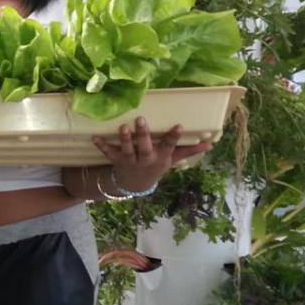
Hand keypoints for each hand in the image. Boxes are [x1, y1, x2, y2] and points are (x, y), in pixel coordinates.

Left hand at [92, 117, 211, 192]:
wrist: (135, 185)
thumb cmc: (156, 166)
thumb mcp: (172, 161)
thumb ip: (189, 151)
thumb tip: (210, 144)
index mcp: (160, 158)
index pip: (169, 146)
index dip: (174, 136)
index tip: (179, 125)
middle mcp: (145, 159)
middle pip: (144, 147)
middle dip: (143, 134)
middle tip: (141, 120)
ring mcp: (130, 160)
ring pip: (126, 149)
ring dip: (124, 139)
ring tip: (123, 127)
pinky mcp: (116, 160)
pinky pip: (108, 153)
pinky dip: (102, 145)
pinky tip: (94, 137)